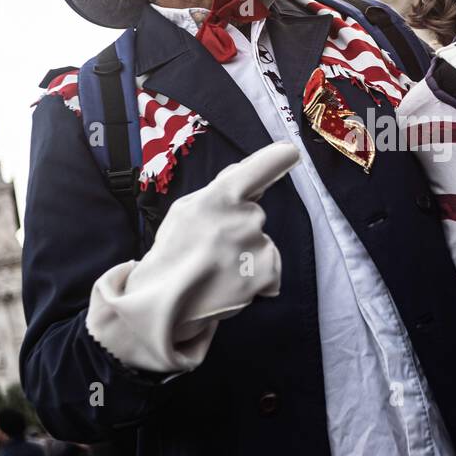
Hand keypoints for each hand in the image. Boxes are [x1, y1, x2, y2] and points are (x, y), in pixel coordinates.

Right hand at [86, 143, 299, 373]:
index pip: (260, 168)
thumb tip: (244, 170)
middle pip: (254, 214)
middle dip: (238, 228)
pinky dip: (256, 279)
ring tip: (217, 270)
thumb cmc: (174, 253)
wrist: (164, 303)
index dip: (278, 158)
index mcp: (221, 196)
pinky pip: (270, 270)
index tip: (291, 152)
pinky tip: (231, 284)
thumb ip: (220, 191)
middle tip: (210, 248)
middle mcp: (244, 217)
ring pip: (262, 243)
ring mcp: (257, 246)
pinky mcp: (266, 274)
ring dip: (247, 255)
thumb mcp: (187, 210)